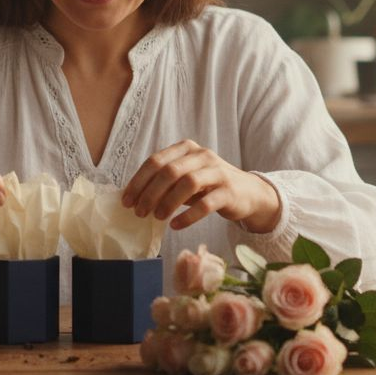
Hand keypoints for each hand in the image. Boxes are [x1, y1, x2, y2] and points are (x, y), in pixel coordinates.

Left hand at [122, 140, 281, 232]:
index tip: (127, 201)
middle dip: (150, 193)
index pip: (156, 161)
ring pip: (187, 183)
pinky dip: (188, 216)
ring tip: (157, 218)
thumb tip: (134, 197)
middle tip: (140, 213)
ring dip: (168, 202)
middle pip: (169, 171)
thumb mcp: (186, 178)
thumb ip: (164, 182)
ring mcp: (217, 172)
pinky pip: (205, 204)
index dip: (138, 181)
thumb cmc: (209, 186)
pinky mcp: (229, 191)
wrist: (248, 193)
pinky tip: (176, 225)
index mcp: (186, 148)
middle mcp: (202, 155)